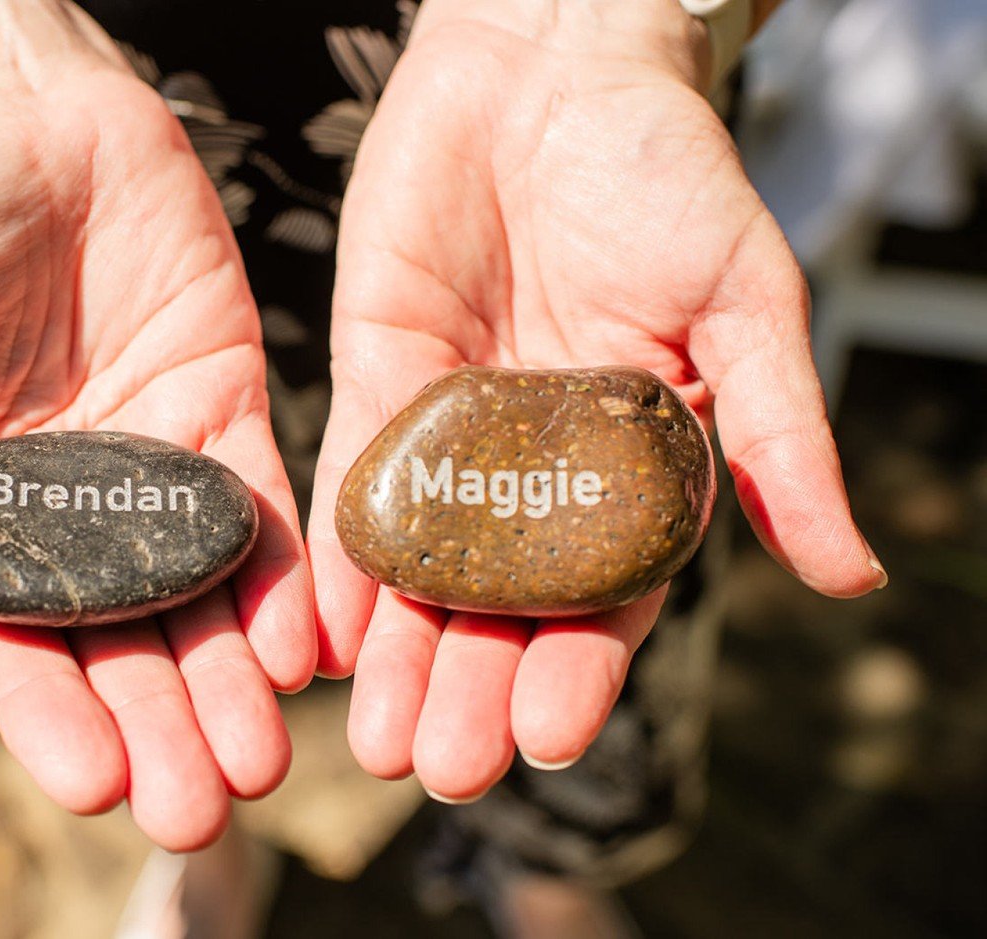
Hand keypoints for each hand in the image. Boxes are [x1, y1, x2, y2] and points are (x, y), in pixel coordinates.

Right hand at [0, 1, 313, 850]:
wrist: (14, 113)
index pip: (10, 640)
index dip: (52, 716)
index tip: (97, 787)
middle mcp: (67, 509)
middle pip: (119, 640)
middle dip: (161, 722)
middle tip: (203, 807)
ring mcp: (151, 463)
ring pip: (199, 591)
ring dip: (233, 675)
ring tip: (268, 756)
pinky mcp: (224, 406)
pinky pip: (261, 504)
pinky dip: (287, 574)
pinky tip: (312, 642)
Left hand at [308, 0, 884, 800]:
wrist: (549, 71)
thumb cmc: (666, 172)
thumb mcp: (742, 300)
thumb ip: (778, 435)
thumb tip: (852, 576)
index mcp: (628, 465)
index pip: (604, 592)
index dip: (578, 667)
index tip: (549, 737)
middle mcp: (535, 469)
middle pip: (500, 603)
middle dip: (470, 684)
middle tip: (440, 767)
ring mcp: (451, 432)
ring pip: (420, 564)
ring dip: (397, 650)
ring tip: (372, 739)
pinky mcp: (373, 381)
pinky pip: (352, 481)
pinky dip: (335, 555)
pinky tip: (315, 629)